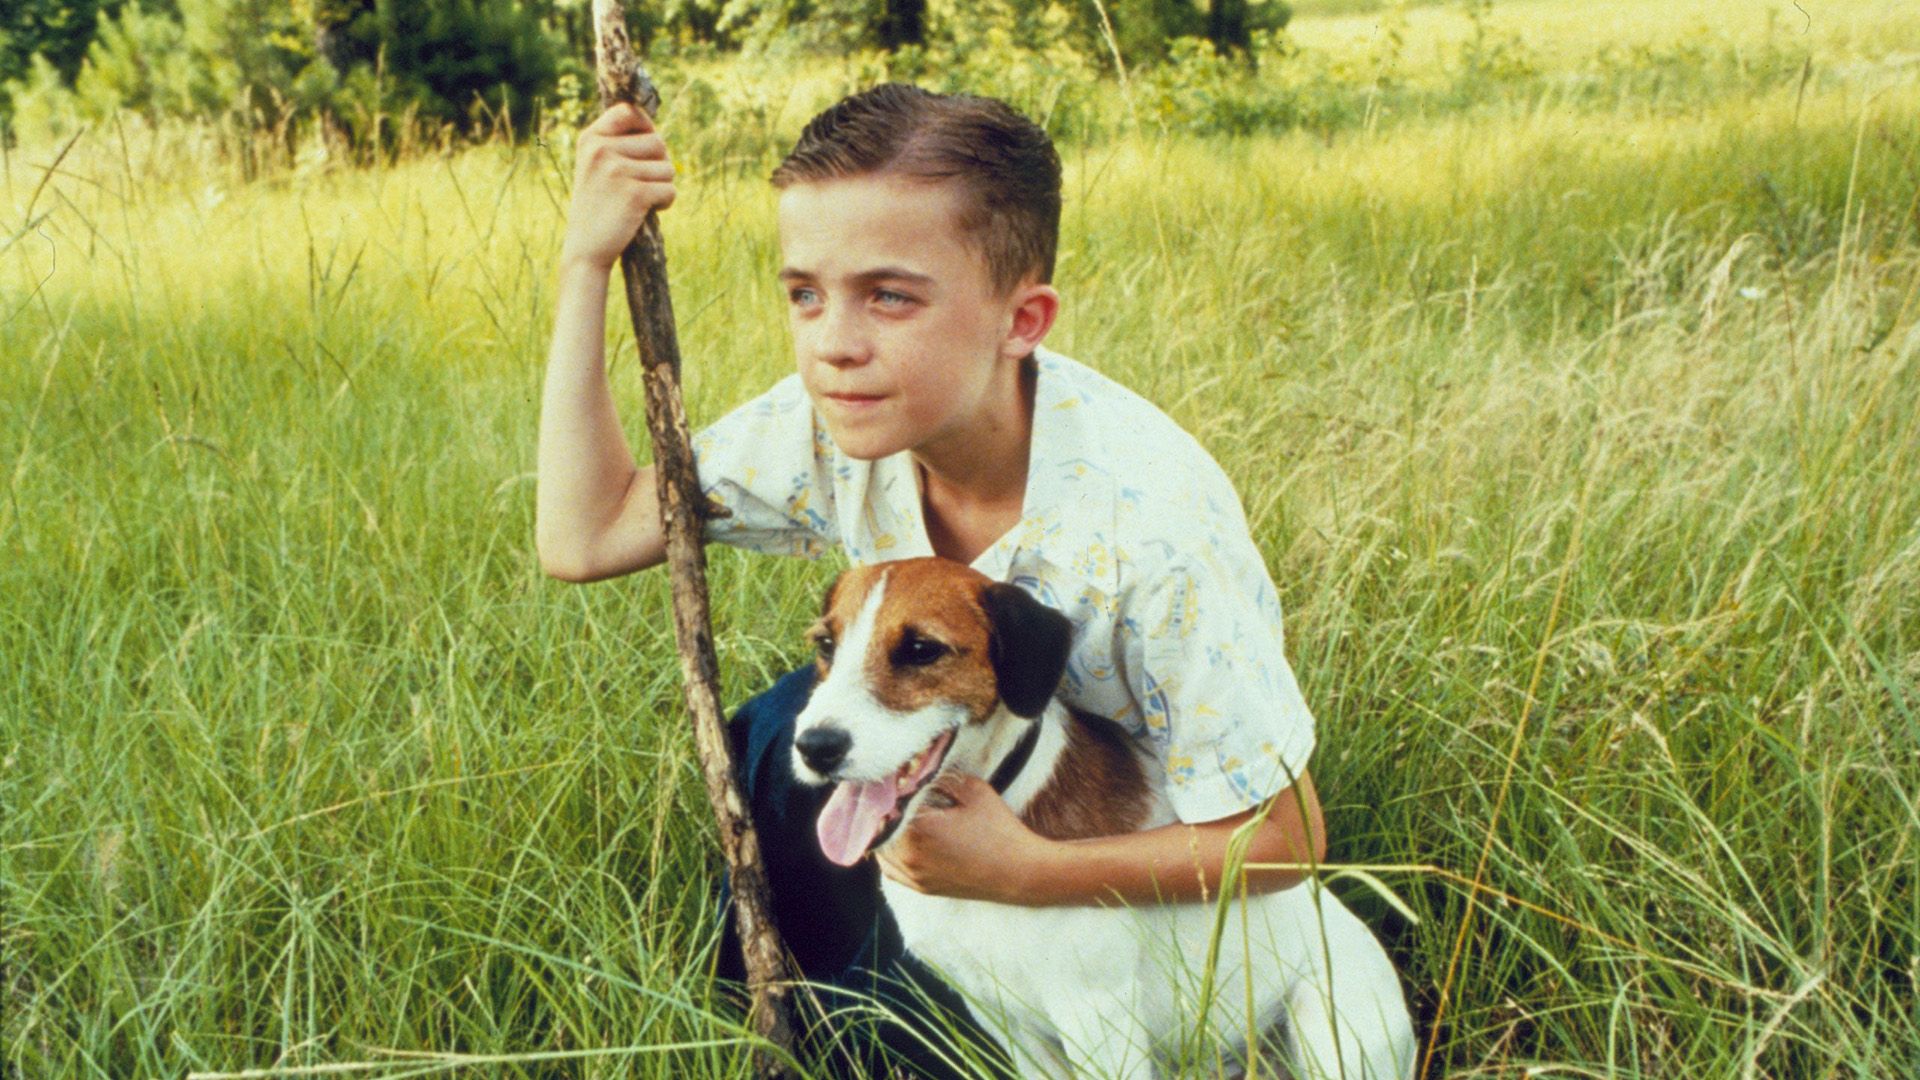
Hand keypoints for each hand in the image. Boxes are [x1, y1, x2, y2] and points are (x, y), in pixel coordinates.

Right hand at [561, 103, 676, 271]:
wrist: (585, 250)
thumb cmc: (598, 207)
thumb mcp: (596, 166)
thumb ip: (617, 143)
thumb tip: (654, 127)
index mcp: (590, 138)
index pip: (629, 111)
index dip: (646, 126)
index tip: (645, 148)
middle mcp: (601, 149)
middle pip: (657, 141)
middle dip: (658, 163)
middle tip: (640, 184)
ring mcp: (616, 170)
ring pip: (668, 167)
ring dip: (661, 185)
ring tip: (638, 200)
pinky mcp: (634, 193)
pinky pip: (670, 190)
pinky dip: (665, 203)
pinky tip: (645, 212)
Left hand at [877, 774, 1052, 902]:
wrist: (1020, 873)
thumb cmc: (1000, 830)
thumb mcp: (974, 791)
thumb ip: (941, 778)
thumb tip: (918, 771)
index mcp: (919, 829)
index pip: (890, 801)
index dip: (893, 785)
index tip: (899, 775)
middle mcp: (909, 855)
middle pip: (880, 826)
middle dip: (886, 807)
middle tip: (896, 791)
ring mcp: (914, 875)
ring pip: (880, 849)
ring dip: (884, 830)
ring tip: (896, 814)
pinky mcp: (922, 888)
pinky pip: (890, 870)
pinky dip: (888, 853)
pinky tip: (897, 841)